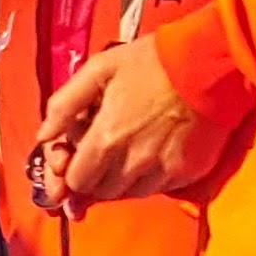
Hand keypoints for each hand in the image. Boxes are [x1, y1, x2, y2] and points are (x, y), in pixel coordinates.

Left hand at [31, 39, 224, 213]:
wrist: (212, 61)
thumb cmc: (154, 61)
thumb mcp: (100, 69)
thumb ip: (65, 105)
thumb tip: (43, 135)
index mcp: (106, 139)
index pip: (76, 181)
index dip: (73, 174)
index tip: (77, 162)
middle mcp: (133, 163)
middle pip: (101, 192)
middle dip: (96, 177)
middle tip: (104, 153)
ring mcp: (163, 170)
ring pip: (130, 194)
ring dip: (123, 180)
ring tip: (130, 151)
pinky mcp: (188, 172)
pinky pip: (160, 188)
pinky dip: (152, 178)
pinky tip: (155, 154)